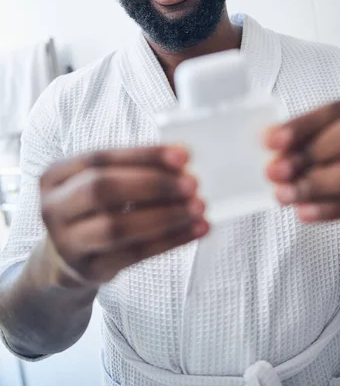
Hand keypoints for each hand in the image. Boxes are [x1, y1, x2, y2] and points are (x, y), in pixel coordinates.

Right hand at [40, 146, 207, 286]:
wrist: (67, 257)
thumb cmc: (94, 208)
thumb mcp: (101, 181)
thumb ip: (136, 168)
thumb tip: (183, 158)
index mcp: (55, 176)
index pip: (100, 158)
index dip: (144, 155)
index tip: (183, 155)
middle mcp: (54, 208)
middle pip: (101, 190)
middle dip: (152, 184)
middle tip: (192, 183)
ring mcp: (67, 243)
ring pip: (117, 227)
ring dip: (165, 215)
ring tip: (198, 207)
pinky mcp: (89, 270)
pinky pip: (134, 254)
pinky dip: (171, 240)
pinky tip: (196, 229)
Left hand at [265, 101, 339, 235]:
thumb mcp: (328, 147)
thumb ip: (304, 143)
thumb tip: (268, 145)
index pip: (336, 110)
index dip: (302, 124)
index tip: (270, 141)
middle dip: (310, 152)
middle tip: (275, 171)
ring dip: (316, 184)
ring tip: (284, 195)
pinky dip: (330, 209)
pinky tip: (304, 212)